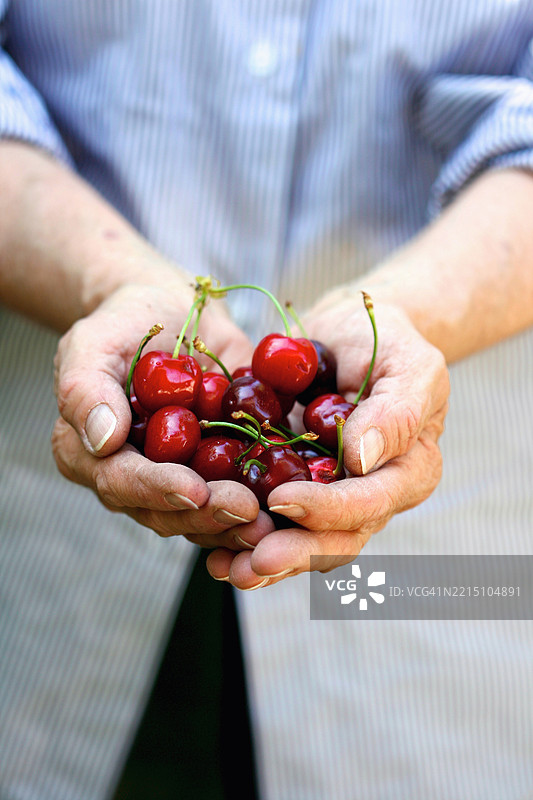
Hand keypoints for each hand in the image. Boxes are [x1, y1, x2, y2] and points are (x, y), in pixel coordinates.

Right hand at [52, 272, 261, 540]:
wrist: (176, 310)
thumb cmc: (126, 321)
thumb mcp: (95, 341)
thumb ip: (86, 388)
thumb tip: (103, 441)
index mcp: (88, 454)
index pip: (121, 482)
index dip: (158, 490)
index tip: (195, 490)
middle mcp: (132, 477)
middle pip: (166, 512)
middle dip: (208, 514)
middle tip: (247, 511)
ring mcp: (177, 478)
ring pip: (204, 515)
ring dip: (237, 523)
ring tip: (271, 520)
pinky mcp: (216, 471)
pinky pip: (237, 494)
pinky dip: (262, 501)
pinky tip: (290, 500)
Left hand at [204, 299, 449, 588]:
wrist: (350, 331)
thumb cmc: (388, 341)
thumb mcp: (409, 364)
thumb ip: (395, 412)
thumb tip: (360, 460)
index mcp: (409, 472)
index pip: (370, 503)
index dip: (327, 509)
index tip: (282, 500)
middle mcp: (372, 496)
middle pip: (336, 539)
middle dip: (292, 554)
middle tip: (249, 565)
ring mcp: (332, 495)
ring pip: (302, 542)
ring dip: (263, 561)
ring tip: (221, 568)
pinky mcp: (297, 486)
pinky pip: (272, 520)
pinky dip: (243, 536)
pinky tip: (209, 549)